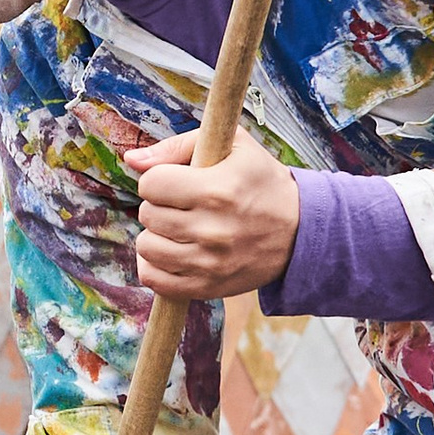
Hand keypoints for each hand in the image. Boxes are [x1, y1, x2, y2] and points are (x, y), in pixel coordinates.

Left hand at [125, 128, 299, 299]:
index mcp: (216, 190)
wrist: (301, 231)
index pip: (150, 184)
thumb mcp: (232, 146)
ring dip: (157, 235)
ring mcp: (209, 264)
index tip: (177, 181)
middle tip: (184, 205)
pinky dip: (155, 265)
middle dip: (160, 205)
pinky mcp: (207, 288)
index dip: (159, 179)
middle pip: (147, 214)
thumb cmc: (261, 181)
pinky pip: (155, 280)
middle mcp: (212, 230)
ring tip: (179, 228)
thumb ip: (178, 146)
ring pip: (147, 247)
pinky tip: (172, 252)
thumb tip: (132, 160)